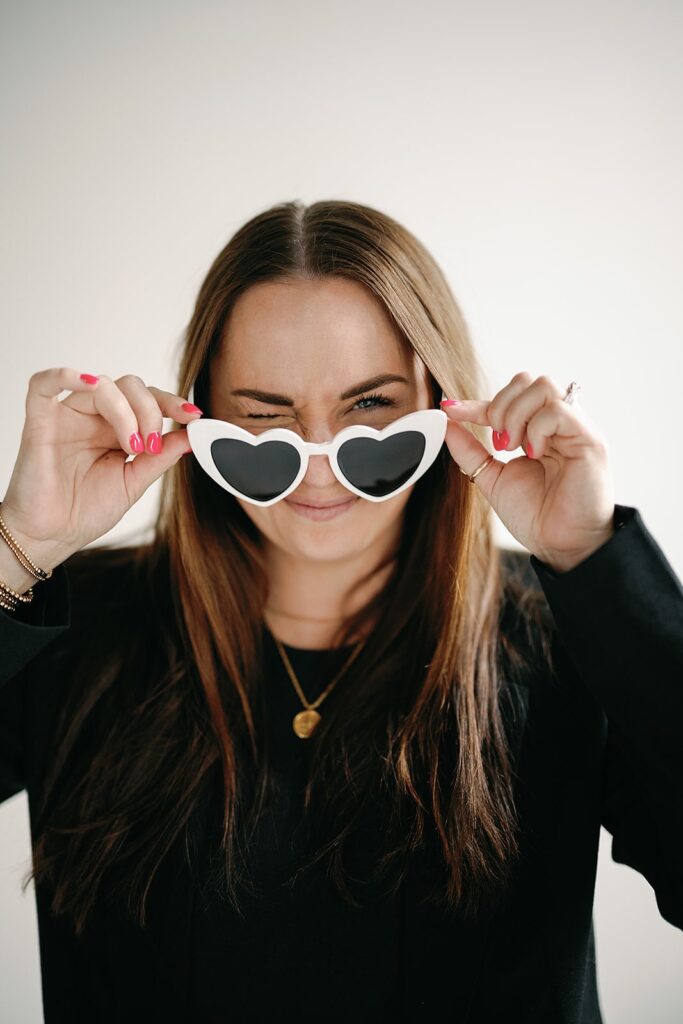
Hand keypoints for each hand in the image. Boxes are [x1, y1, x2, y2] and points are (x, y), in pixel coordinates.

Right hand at [1, 368, 200, 568]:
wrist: (51, 536)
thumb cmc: (85, 511)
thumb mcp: (134, 483)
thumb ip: (161, 457)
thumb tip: (192, 436)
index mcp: (118, 430)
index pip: (148, 400)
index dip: (172, 403)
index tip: (193, 416)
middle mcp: (94, 418)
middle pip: (129, 385)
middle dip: (150, 410)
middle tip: (150, 445)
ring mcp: (67, 416)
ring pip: (101, 385)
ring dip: (125, 410)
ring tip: (131, 446)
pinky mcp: (40, 420)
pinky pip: (44, 383)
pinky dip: (66, 375)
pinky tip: (89, 384)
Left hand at [441, 372, 615, 572]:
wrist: (559, 546)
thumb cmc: (535, 515)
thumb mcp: (492, 478)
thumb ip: (470, 451)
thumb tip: (446, 422)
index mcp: (538, 431)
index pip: (508, 400)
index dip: (476, 403)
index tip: (449, 409)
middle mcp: (559, 424)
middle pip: (528, 380)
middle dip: (500, 405)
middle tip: (497, 442)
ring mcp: (576, 428)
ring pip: (543, 386)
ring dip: (516, 414)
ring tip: (513, 447)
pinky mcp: (589, 438)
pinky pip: (558, 410)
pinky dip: (537, 429)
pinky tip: (534, 454)